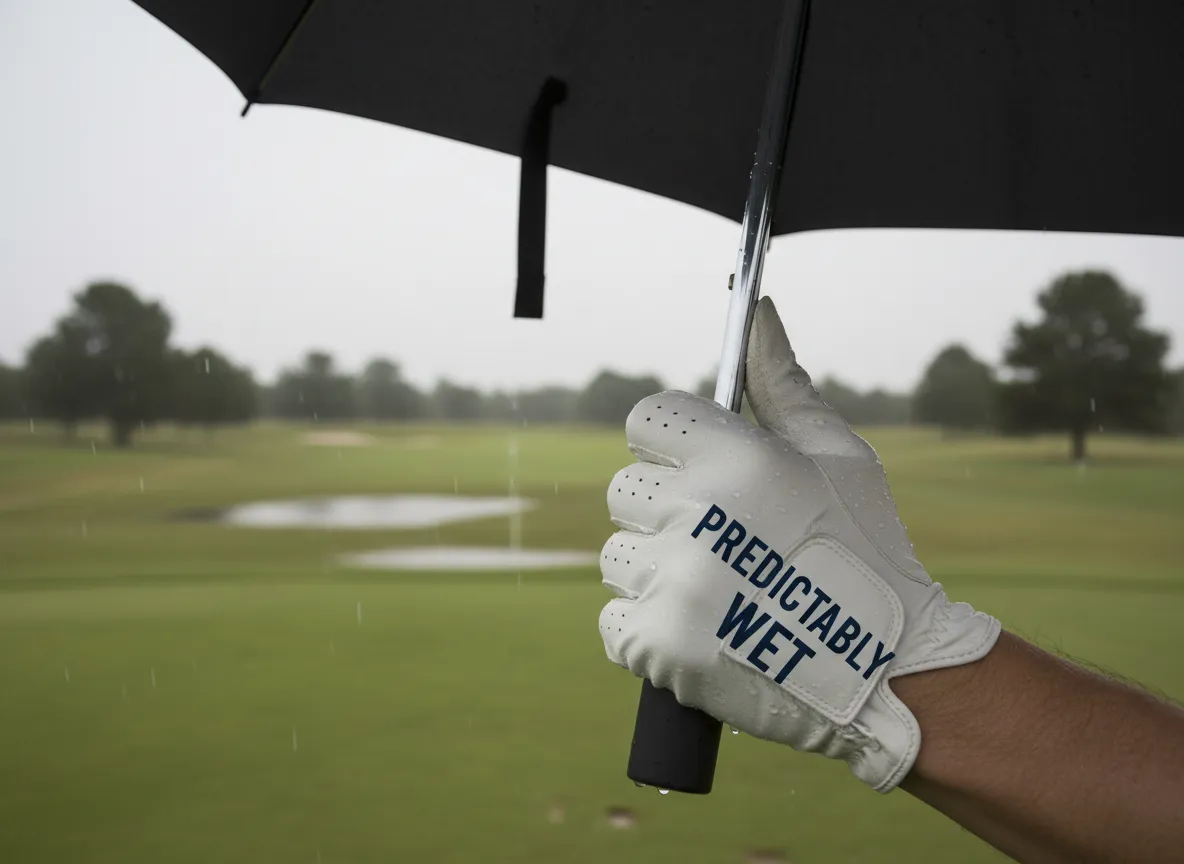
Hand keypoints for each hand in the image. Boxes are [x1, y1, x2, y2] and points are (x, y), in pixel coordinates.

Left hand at [598, 296, 999, 791]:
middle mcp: (697, 515)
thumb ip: (782, 384)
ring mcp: (673, 583)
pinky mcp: (659, 645)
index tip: (702, 471)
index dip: (673, 444)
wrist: (888, 672)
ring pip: (618, 555)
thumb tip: (759, 314)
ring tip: (723, 588)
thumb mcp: (837, 456)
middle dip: (666, 509)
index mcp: (737, 459)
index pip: (646, 419)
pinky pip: (615, 618)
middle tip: (725, 540)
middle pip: (625, 489)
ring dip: (658, 570)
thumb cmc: (866, 551)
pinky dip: (650, 626)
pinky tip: (706, 626)